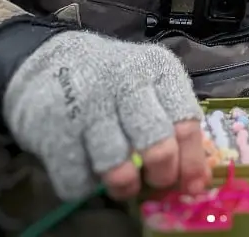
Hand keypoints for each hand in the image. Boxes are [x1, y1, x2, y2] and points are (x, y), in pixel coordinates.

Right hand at [1, 30, 210, 202]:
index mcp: (159, 68)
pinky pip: (77, 177)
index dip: (191, 162)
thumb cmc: (113, 80)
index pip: (186, 122)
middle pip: (156, 146)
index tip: (191, 186)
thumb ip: (174, 124)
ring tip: (123, 182)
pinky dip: (83, 185)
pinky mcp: (53, 122)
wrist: (52, 60)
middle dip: (161, 175)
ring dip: (123, 185)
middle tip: (155, 180)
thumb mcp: (151, 86)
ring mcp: (88, 100)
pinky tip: (87, 169)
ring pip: (117, 167)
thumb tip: (196, 181)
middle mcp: (125, 79)